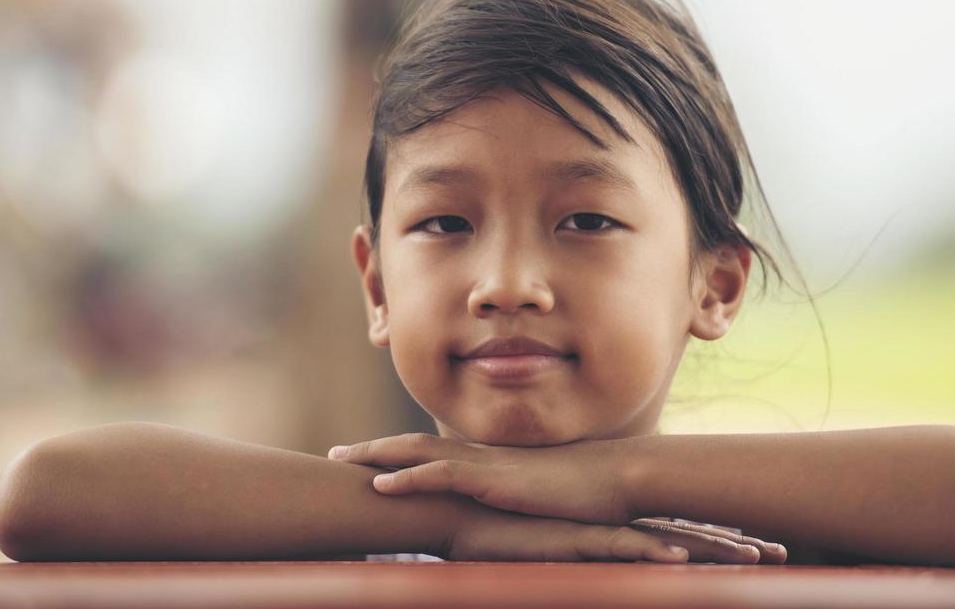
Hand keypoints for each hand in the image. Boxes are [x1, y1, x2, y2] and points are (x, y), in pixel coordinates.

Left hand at [329, 432, 630, 523]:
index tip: (368, 458)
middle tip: (337, 452)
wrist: (617, 480)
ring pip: (419, 452)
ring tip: (342, 460)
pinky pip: (442, 475)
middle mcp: (483, 456)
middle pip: (415, 443)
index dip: (399, 452)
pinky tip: (381, 485)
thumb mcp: (544, 498)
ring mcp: (486, 465)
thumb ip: (521, 500)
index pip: (435, 450)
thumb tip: (509, 511)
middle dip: (374, 448)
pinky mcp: (494, 481)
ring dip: (377, 456)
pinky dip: (408, 478)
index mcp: (492, 461)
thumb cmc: (589, 494)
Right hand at [444, 504, 785, 563]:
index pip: (681, 532)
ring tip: (753, 558)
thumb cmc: (507, 531)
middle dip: (736, 545)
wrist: (467, 510)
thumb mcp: (557, 547)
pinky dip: (653, 551)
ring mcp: (600, 528)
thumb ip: (586, 550)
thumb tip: (606, 560)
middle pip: (688, 533)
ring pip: (667, 539)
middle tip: (781, 553)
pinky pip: (621, 547)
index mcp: (618, 525)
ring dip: (712, 548)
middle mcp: (617, 523)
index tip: (762, 550)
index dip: (722, 540)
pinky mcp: (576, 538)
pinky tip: (680, 557)